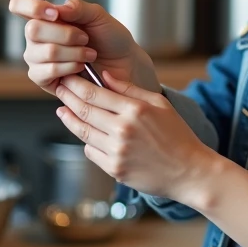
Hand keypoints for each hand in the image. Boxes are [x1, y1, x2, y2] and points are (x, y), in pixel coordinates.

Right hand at [10, 0, 159, 94]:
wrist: (124, 63)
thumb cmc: (110, 38)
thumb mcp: (98, 16)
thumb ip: (77, 7)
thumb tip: (57, 8)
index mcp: (45, 17)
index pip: (19, 5)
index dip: (30, 6)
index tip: (53, 13)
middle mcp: (36, 37)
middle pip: (32, 30)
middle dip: (66, 34)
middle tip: (85, 38)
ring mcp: (36, 59)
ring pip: (46, 52)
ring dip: (74, 52)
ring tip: (89, 54)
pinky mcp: (42, 79)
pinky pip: (49, 71)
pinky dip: (70, 67)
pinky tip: (81, 67)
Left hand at [55, 70, 213, 202]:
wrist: (188, 171)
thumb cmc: (177, 135)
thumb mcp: (158, 104)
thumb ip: (129, 88)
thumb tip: (103, 75)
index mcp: (135, 109)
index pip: (94, 93)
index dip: (75, 84)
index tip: (67, 78)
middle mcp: (123, 130)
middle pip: (83, 111)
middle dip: (67, 98)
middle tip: (58, 89)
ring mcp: (117, 151)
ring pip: (83, 132)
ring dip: (69, 120)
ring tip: (62, 111)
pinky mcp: (115, 170)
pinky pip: (91, 152)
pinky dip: (87, 142)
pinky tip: (86, 135)